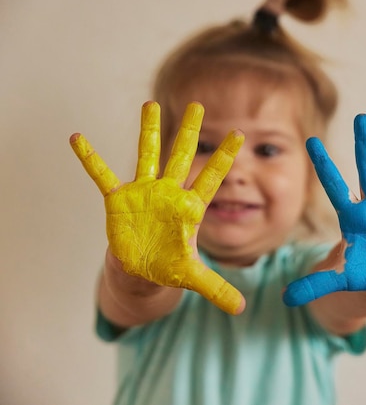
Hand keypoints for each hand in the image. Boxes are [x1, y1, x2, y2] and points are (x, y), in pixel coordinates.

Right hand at [70, 101, 245, 314]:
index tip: (239, 134)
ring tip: (149, 103)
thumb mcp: (192, 277)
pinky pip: (102, 175)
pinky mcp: (118, 200)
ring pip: (146, 156)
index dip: (224, 158)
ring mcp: (143, 193)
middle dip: (188, 132)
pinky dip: (90, 158)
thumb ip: (216, 288)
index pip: (211, 178)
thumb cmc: (168, 267)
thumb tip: (241, 309)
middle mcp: (168, 193)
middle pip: (181, 157)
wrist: (140, 270)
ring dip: (147, 131)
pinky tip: (76, 137)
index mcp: (189, 208)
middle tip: (197, 104)